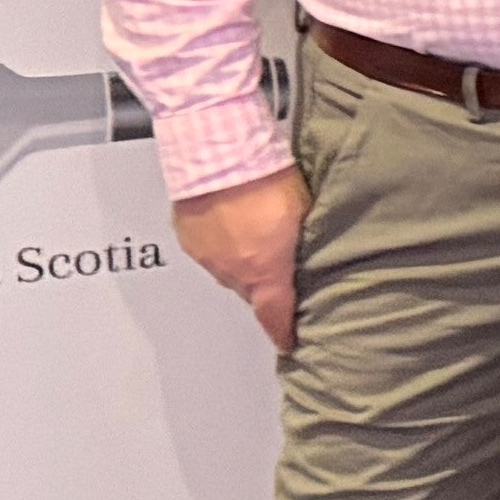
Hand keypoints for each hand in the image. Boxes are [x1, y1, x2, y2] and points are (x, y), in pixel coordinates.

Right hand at [175, 169, 307, 352]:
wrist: (222, 156)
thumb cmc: (270, 180)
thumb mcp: (304, 217)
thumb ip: (304, 246)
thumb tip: (311, 256)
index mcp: (266, 272)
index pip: (274, 316)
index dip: (282, 332)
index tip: (288, 343)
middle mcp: (234, 271)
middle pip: (252, 290)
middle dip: (265, 284)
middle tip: (278, 265)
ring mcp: (208, 256)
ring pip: (229, 270)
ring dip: (242, 259)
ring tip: (254, 234)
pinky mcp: (188, 237)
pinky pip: (209, 250)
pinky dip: (221, 243)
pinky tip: (231, 222)